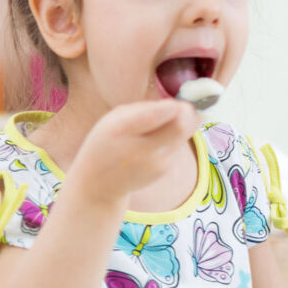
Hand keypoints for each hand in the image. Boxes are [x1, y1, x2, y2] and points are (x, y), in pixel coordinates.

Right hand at [69, 99, 199, 203]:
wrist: (99, 184)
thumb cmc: (106, 143)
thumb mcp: (112, 119)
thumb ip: (142, 109)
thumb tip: (177, 106)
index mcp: (120, 129)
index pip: (153, 117)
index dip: (171, 107)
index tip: (175, 103)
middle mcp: (139, 148)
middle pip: (180, 127)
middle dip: (188, 112)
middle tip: (183, 107)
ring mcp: (154, 162)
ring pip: (183, 134)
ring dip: (182, 123)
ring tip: (162, 125)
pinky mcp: (164, 169)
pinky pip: (177, 145)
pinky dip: (173, 138)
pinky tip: (155, 142)